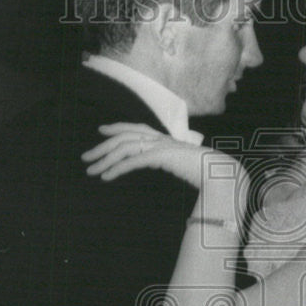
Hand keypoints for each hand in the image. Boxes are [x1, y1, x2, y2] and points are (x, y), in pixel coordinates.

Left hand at [82, 123, 210, 188]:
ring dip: (105, 160)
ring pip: (124, 148)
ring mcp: (161, 145)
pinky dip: (117, 168)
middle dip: (102, 147)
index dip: (117, 128)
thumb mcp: (182, 164)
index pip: (135, 128)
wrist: (220, 171)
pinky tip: (106, 177)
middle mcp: (160, 138)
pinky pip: (133, 161)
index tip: (101, 131)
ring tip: (91, 171)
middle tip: (86, 158)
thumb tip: (162, 164)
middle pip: (123, 137)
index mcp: (164, 138)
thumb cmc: (204, 170)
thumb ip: (170, 161)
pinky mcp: (161, 156)